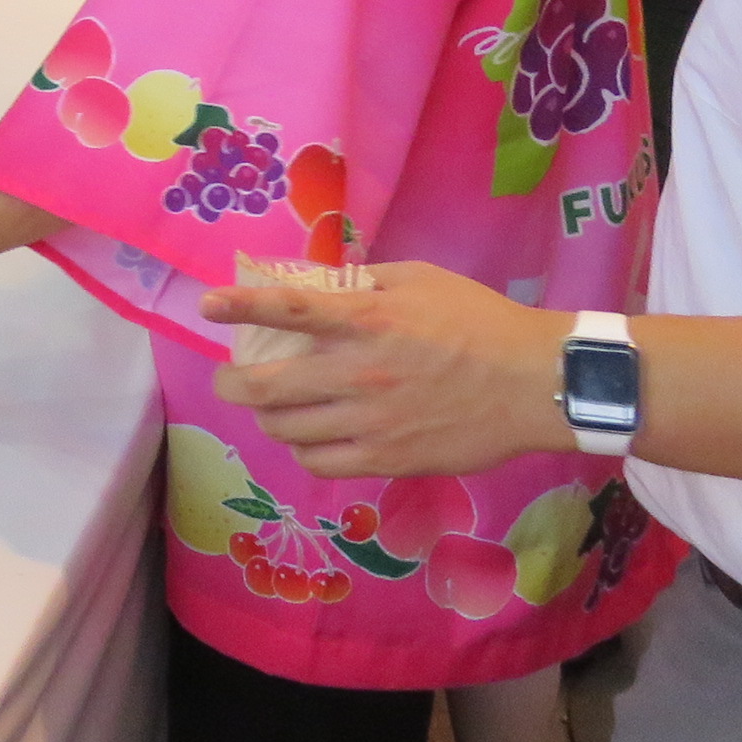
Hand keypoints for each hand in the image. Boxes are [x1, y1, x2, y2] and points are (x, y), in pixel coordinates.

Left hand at [201, 260, 573, 479]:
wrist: (535, 383)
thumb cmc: (479, 321)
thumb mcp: (418, 279)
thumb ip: (362, 282)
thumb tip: (313, 284)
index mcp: (367, 319)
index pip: (287, 310)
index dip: (239, 306)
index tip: (207, 306)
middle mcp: (359, 372)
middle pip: (264, 387)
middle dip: (232, 384)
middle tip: (230, 379)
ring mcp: (371, 422)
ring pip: (285, 430)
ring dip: (266, 417)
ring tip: (270, 408)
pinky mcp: (388, 460)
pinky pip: (320, 462)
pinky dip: (302, 449)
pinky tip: (308, 437)